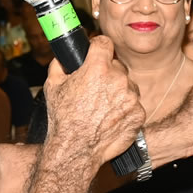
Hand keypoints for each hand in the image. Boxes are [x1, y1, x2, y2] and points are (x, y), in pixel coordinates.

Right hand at [43, 36, 143, 165]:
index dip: (98, 47)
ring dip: (118, 91)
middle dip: (107, 73)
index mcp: (98, 68)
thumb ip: (60, 64)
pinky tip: (111, 117)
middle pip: (117, 66)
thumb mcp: (53, 86)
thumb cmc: (62, 119)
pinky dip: (125, 109)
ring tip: (102, 107)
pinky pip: (134, 104)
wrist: (76, 149)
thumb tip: (64, 56)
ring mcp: (131, 97)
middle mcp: (118, 79)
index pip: (104, 43)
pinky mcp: (139, 114)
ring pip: (127, 85)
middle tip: (95, 88)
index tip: (96, 52)